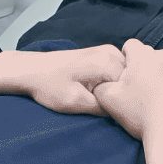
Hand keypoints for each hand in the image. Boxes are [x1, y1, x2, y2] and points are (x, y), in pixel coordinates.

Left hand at [0, 44, 123, 114]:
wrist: (31, 70)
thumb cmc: (49, 86)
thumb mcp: (76, 103)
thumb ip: (103, 108)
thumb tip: (123, 113)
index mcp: (107, 63)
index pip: (131, 89)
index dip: (123, 103)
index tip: (107, 110)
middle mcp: (111, 53)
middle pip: (131, 80)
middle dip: (122, 93)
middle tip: (101, 103)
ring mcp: (107, 50)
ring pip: (125, 75)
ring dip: (117, 87)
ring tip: (98, 96)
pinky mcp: (102, 53)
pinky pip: (118, 70)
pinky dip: (113, 80)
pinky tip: (98, 89)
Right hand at [92, 38, 162, 143]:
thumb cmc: (139, 116)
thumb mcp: (107, 99)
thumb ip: (100, 84)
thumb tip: (101, 80)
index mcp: (144, 56)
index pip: (131, 45)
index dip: (125, 59)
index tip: (125, 77)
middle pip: (150, 56)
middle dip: (143, 68)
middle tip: (139, 91)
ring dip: (160, 77)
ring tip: (155, 99)